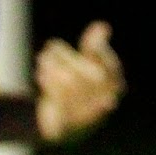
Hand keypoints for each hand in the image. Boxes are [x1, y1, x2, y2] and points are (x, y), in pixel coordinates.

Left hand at [36, 22, 123, 144]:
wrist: (67, 128)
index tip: (89, 40)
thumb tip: (101, 26)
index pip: (110, 66)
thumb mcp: (89, 67)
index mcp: (114, 87)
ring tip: (42, 58)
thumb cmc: (81, 90)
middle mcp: (104, 103)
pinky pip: (57, 103)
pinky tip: (41, 74)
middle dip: (67, 58)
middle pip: (87, 76)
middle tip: (50, 45)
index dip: (99, 52)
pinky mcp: (66, 125)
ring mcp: (85, 116)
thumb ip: (95, 48)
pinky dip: (49, 85)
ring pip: (70, 88)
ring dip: (54, 69)